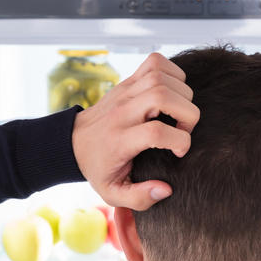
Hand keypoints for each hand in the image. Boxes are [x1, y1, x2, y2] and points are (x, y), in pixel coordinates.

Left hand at [72, 53, 198, 210]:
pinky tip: (173, 93)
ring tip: (179, 113)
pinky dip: (173, 72)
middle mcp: (122, 112)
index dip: (179, 141)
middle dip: (187, 113)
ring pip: (161, 76)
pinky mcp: (127, 81)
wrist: (73, 143)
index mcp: (119, 140)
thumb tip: (165, 190)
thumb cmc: (98, 168)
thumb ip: (139, 198)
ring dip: (182, 92)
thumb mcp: (112, 193)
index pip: (155, 132)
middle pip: (162, 95)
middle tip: (184, 129)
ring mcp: (124, 92)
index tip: (179, 152)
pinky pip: (156, 62)